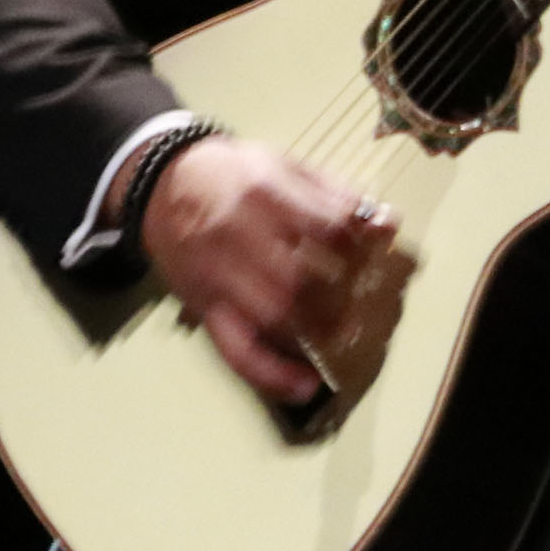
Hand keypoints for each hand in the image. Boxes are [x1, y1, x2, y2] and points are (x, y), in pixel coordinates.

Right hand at [139, 136, 394, 407]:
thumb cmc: (236, 174)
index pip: (325, 225)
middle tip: (369, 300)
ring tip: (346, 335)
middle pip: (298, 277)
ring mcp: (217, 277)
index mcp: (264, 193)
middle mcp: (236, 236)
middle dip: (341, 295)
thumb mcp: (285, 165)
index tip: (378, 250)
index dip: (359, 243)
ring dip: (316, 333)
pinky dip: (272, 374)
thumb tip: (387, 221)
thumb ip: (336, 192)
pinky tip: (305, 385)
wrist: (162, 186)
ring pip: (271, 316)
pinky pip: (235, 350)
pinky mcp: (204, 309)